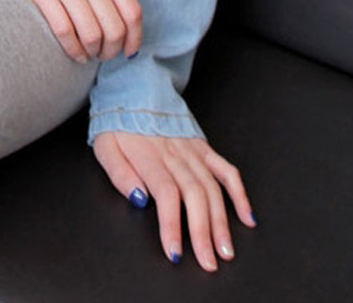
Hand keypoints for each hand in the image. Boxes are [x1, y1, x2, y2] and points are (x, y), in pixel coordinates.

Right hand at [0, 0, 141, 62]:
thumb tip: (122, 17)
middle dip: (113, 50)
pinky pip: (64, 31)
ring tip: (89, 54)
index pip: (132, 10)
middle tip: (106, 55)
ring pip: (91, 34)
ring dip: (93, 52)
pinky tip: (74, 52)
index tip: (130, 50)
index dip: (135, 38)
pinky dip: (73, 49)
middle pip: (114, 27)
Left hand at [93, 131, 256, 271]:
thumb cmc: (117, 123)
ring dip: (221, 221)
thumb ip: (119, 173)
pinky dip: (239, 193)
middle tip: (208, 262)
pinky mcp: (203, 147)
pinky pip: (226, 170)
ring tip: (225, 250)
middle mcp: (175, 154)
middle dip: (203, 232)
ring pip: (212, 188)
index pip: (166, 194)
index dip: (172, 225)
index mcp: (149, 155)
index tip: (176, 252)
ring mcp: (192, 150)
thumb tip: (139, 199)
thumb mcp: (105, 146)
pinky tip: (246, 217)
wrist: (134, 90)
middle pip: (194, 195)